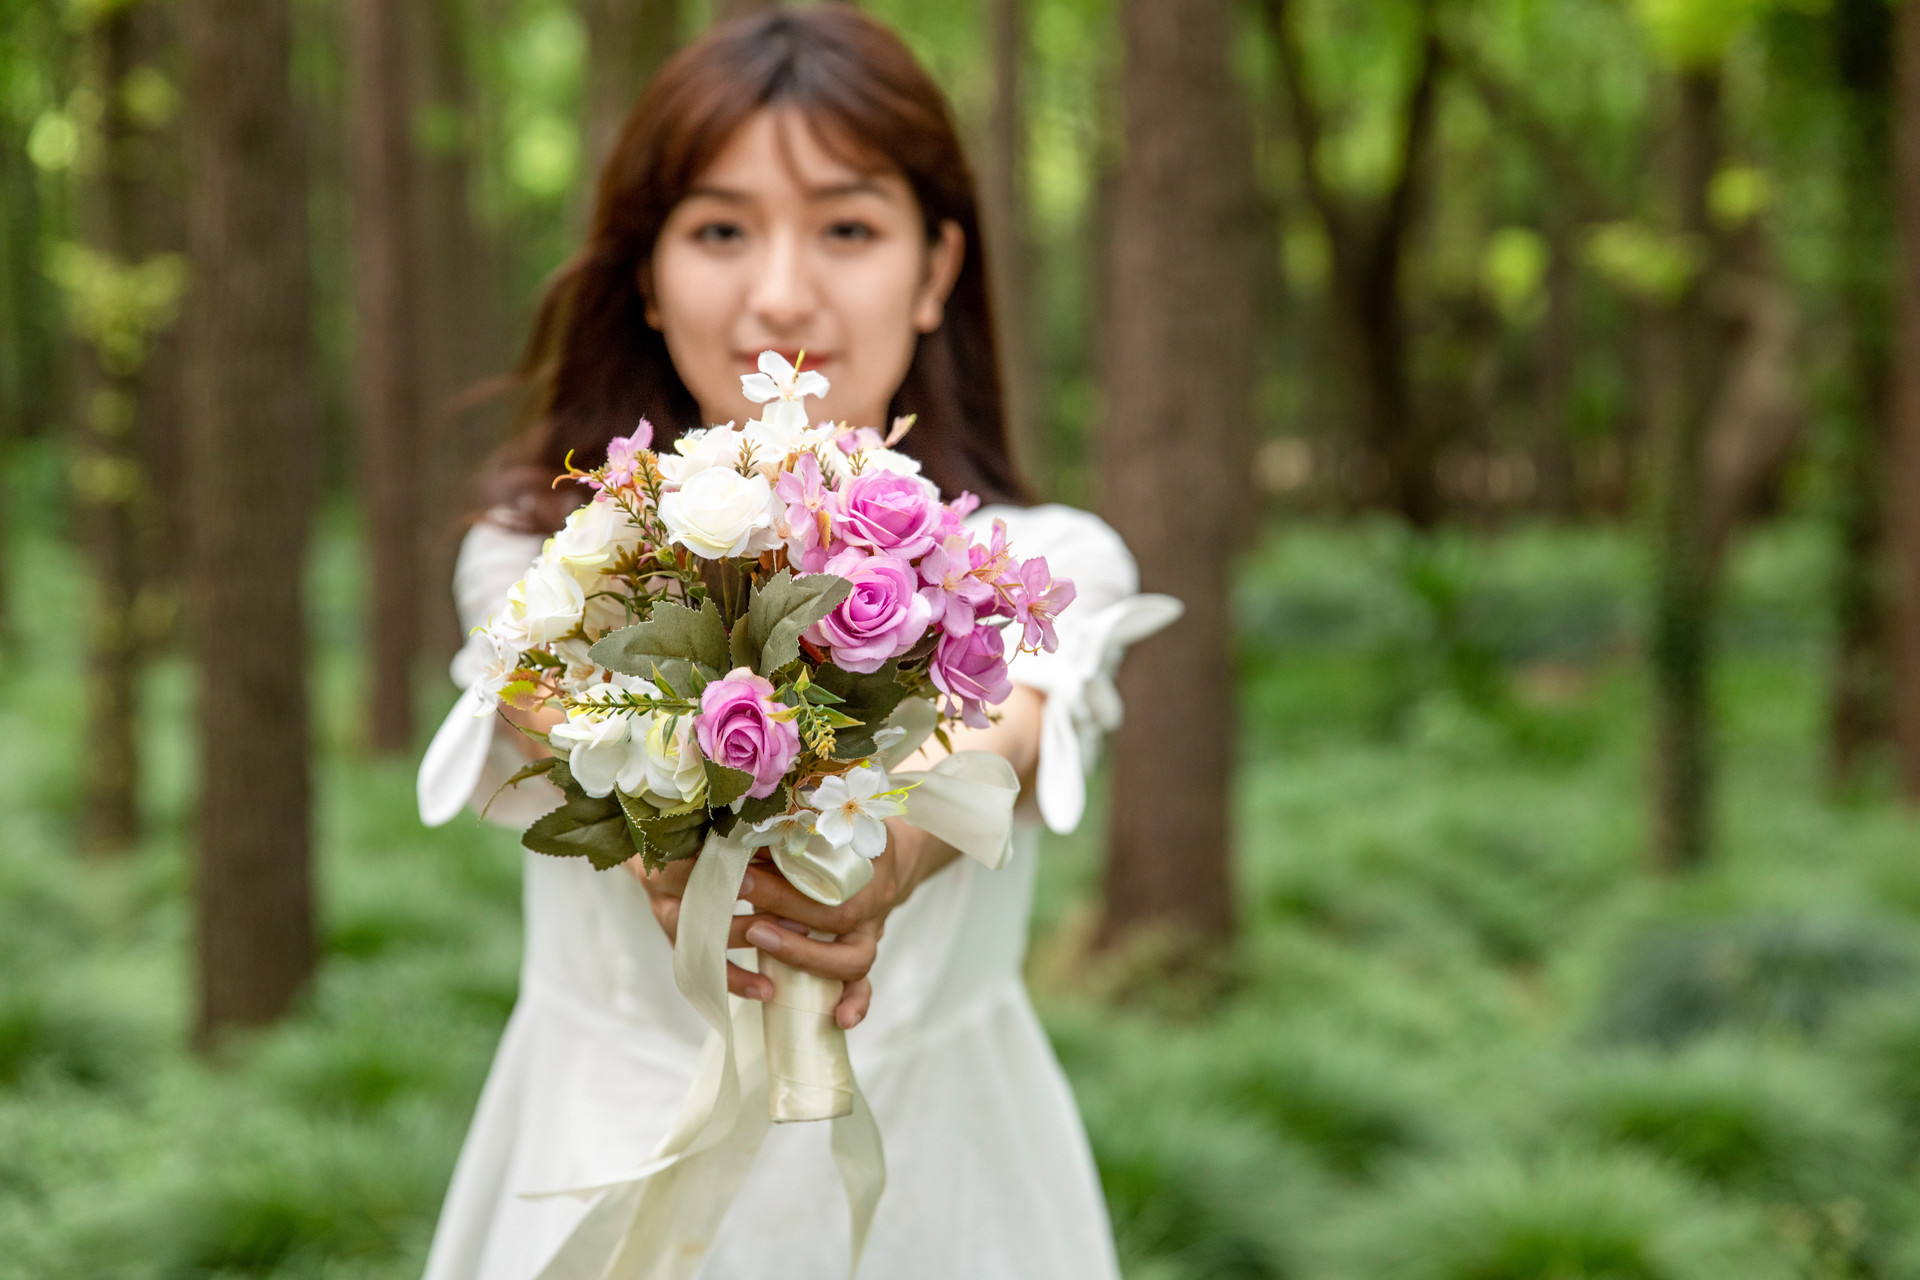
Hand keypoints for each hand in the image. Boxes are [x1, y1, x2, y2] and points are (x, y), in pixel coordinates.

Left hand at [626, 819, 959, 1029]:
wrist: (895, 851)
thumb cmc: (849, 830)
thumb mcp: (829, 816)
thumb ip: (794, 821)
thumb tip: (737, 817)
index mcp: (861, 859)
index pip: (822, 875)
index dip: (780, 881)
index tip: (738, 877)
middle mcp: (869, 898)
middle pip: (836, 916)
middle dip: (787, 914)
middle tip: (746, 917)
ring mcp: (869, 931)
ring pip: (853, 958)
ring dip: (810, 960)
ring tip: (767, 952)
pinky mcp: (863, 952)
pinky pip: (865, 985)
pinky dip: (854, 1002)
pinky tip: (838, 1021)